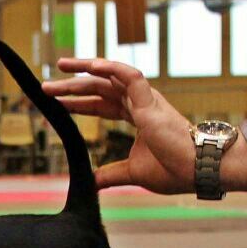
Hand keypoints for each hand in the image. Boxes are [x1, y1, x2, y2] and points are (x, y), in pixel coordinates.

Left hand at [42, 58, 246, 194]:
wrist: (198, 170)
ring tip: (59, 67)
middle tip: (48, 86)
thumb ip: (111, 174)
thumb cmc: (175, 170)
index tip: (58, 104)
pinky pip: (130, 76)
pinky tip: (91, 65)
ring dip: (83, 72)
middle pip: (101, 88)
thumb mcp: (132, 173)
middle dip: (73, 86)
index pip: (103, 104)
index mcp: (139, 116)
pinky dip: (111, 68)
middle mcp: (142, 103)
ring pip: (110, 77)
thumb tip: (91, 182)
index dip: (80, 103)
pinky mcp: (151, 102)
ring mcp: (147, 100)